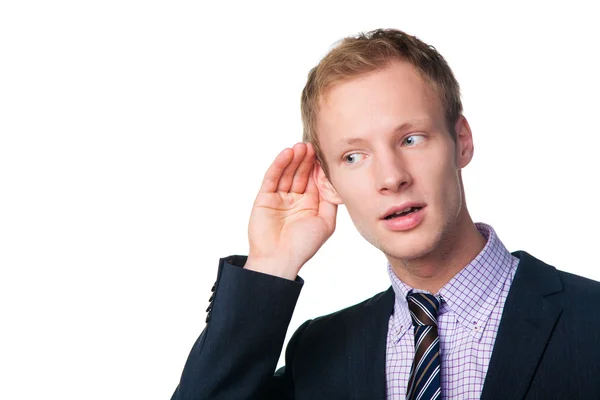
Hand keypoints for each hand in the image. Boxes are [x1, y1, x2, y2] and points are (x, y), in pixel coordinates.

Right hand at [245, 142, 337, 279]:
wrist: (279, 259)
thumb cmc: (303, 246)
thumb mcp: (326, 222)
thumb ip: (330, 200)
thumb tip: (332, 180)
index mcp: (310, 204)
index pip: (315, 180)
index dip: (319, 167)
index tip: (325, 153)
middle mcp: (295, 199)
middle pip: (301, 173)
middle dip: (307, 160)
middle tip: (312, 145)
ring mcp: (279, 197)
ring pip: (287, 173)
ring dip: (294, 159)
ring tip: (300, 146)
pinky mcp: (264, 197)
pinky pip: (272, 178)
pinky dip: (279, 165)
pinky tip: (287, 153)